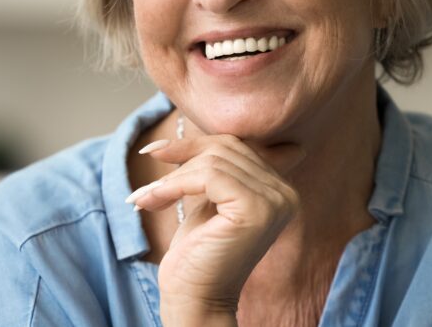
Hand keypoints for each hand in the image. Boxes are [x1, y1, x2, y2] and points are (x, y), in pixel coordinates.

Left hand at [128, 134, 303, 324]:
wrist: (194, 302)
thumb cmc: (197, 255)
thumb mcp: (208, 201)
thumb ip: (217, 168)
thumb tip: (192, 128)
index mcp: (280, 190)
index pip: (236, 146)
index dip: (194, 143)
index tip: (156, 149)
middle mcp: (285, 193)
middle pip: (226, 148)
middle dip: (181, 157)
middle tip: (147, 177)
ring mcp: (274, 201)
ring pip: (213, 161)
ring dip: (171, 177)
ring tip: (145, 197)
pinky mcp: (255, 209)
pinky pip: (208, 176)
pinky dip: (172, 185)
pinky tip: (150, 201)